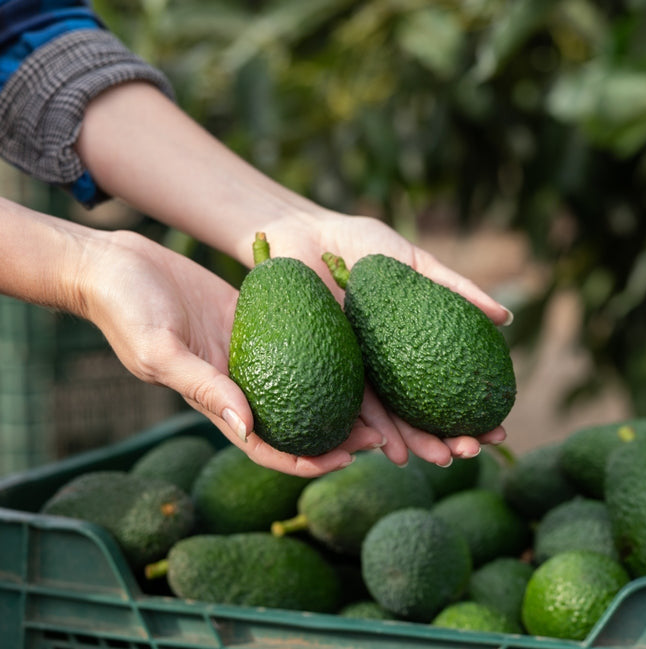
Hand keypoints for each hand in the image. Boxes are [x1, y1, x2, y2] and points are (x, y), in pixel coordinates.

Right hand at [78, 229, 382, 476]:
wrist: (118, 265)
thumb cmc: (127, 310)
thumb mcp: (160, 351)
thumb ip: (203, 387)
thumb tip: (247, 429)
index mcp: (215, 400)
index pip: (265, 446)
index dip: (303, 462)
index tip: (344, 460)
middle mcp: (237, 382)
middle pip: (295, 420)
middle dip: (335, 435)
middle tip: (379, 436)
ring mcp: (247, 352)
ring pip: (301, 382)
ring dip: (337, 396)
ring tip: (378, 400)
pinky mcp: (251, 321)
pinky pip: (295, 339)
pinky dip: (323, 349)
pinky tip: (354, 347)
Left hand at [257, 211, 510, 466]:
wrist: (307, 236)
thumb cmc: (361, 245)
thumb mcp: (413, 263)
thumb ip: (455, 288)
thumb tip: (504, 319)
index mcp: (409, 341)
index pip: (447, 383)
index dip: (474, 410)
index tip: (500, 430)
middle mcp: (386, 362)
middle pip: (421, 409)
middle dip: (449, 437)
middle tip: (472, 451)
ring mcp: (358, 368)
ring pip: (390, 416)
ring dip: (416, 442)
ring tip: (439, 459)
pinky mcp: (327, 367)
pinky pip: (352, 403)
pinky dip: (372, 429)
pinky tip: (392, 449)